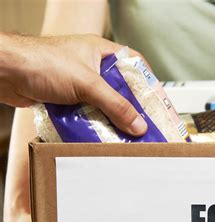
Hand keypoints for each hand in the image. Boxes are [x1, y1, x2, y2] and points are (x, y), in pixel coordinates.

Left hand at [0, 33, 147, 135]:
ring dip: (111, 119)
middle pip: (120, 90)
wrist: (5, 73)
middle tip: (142, 124)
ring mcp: (79, 84)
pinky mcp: (67, 98)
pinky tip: (100, 134)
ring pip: (104, 104)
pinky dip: (94, 124)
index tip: (157, 102)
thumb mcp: (88, 84)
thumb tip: (138, 124)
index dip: (148, 82)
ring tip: (124, 134)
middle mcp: (92, 67)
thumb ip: (115, 105)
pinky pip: (88, 114)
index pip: (134, 65)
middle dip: (130, 108)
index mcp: (101, 52)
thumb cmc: (40, 61)